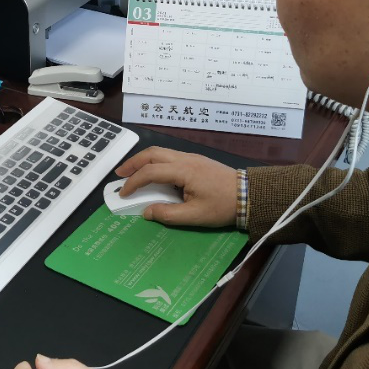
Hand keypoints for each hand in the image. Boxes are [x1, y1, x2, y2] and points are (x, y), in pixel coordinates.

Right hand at [114, 146, 238, 227]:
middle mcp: (184, 159)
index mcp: (183, 171)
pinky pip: (169, 156)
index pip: (150, 172)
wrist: (249, 194)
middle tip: (119, 174)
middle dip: (133, 163)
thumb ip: (168, 214)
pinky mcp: (196, 160)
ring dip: (143, 160)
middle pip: (152, 153)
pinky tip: (152, 172)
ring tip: (131, 172)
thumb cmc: (222, 206)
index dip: (133, 182)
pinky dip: (154, 162)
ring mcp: (191, 157)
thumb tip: (146, 212)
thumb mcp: (195, 216)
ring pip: (160, 152)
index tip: (123, 194)